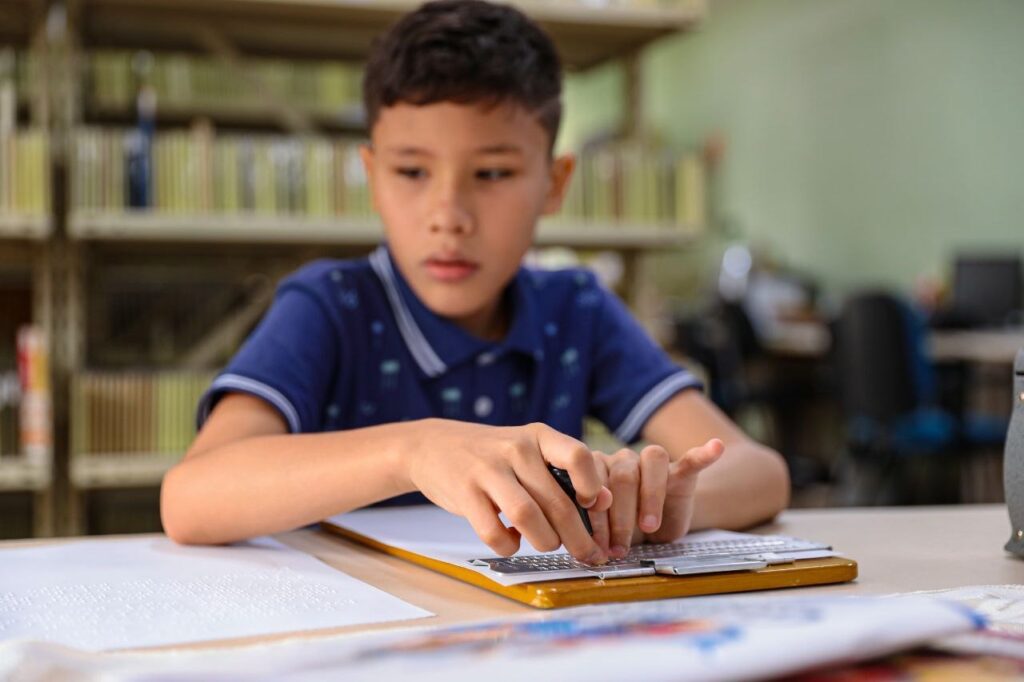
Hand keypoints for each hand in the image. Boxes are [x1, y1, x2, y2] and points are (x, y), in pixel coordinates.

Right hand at [400, 420, 613, 563]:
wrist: (435, 446)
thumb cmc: (495, 456)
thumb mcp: (530, 451)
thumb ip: (566, 472)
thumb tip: (606, 501)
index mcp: (539, 436)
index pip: (578, 455)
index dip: (592, 486)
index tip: (592, 506)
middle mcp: (516, 449)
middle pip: (557, 500)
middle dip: (578, 537)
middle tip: (587, 555)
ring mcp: (488, 470)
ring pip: (528, 517)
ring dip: (545, 542)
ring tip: (547, 545)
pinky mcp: (464, 493)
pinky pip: (494, 533)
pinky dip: (509, 546)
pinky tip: (511, 541)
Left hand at [588, 438, 724, 557]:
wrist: (657, 528)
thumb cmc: (623, 529)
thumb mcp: (604, 531)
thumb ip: (592, 527)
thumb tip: (580, 540)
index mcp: (598, 470)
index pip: (595, 481)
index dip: (596, 513)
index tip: (599, 543)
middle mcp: (623, 460)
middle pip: (622, 475)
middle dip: (620, 515)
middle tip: (620, 546)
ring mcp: (652, 464)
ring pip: (651, 463)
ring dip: (651, 498)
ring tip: (650, 526)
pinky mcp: (681, 472)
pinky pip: (691, 459)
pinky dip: (703, 453)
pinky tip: (715, 448)